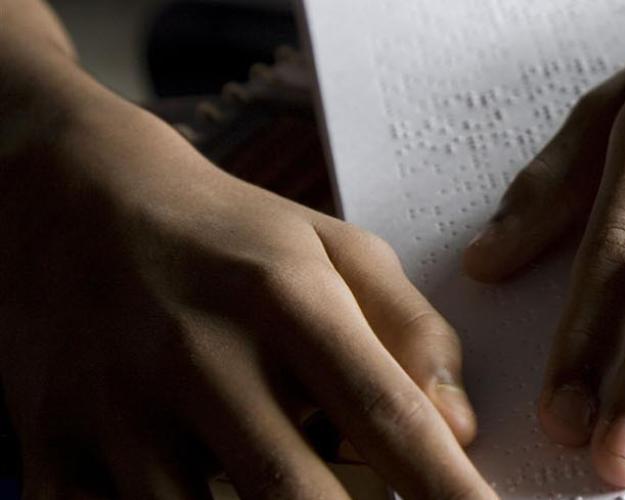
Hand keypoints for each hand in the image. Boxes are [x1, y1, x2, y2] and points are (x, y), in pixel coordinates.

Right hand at [0, 94, 495, 497]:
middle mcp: (199, 354)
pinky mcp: (53, 450)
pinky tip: (204, 494)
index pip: (386, 414)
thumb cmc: (225, 236)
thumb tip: (460, 427)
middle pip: (296, 493)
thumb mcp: (333, 250)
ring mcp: (117, 410)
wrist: (65, 196)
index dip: (445, 487)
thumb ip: (410, 330)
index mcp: (284, 298)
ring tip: (298, 487)